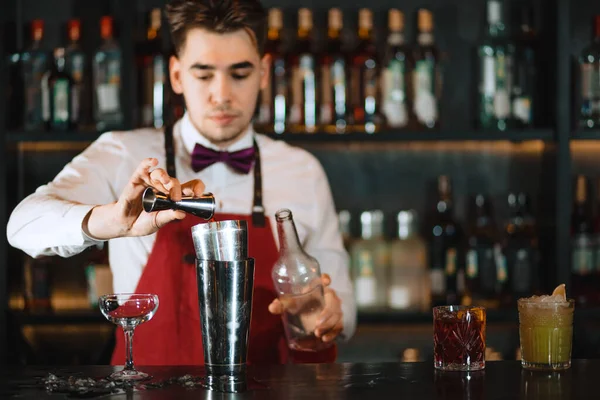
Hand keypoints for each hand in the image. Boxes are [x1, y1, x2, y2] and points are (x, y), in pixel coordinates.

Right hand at [84, 158, 205, 239]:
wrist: (125, 225)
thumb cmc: (143, 222)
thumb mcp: (158, 221)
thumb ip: (169, 216)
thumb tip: (182, 213)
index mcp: (173, 197)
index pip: (189, 187)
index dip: (196, 187)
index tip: (197, 194)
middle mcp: (164, 187)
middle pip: (174, 181)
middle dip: (177, 188)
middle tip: (175, 198)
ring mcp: (151, 183)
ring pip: (161, 174)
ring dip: (165, 177)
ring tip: (165, 184)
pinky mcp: (137, 180)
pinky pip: (143, 168)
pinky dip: (148, 163)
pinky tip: (153, 161)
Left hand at [268, 273, 343, 342]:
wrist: (311, 316)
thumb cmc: (302, 304)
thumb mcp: (292, 303)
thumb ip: (282, 304)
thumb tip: (272, 308)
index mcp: (318, 288)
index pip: (324, 280)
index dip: (325, 279)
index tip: (326, 281)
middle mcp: (330, 298)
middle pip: (334, 303)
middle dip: (327, 315)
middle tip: (317, 325)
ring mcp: (336, 310)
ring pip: (337, 317)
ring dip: (329, 326)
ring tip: (318, 334)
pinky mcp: (337, 322)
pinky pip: (339, 327)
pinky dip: (333, 334)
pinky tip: (324, 340)